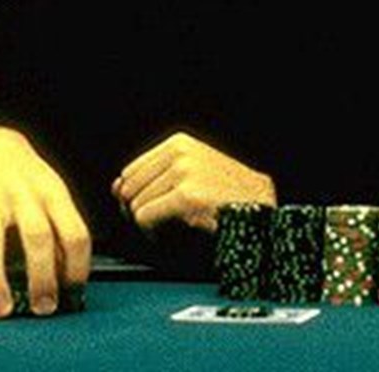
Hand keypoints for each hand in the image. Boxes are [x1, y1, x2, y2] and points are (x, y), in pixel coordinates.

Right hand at [0, 127, 91, 318]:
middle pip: (39, 238)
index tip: (75, 291)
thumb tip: (65, 276)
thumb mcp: (49, 192)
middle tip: (47, 308)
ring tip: (3, 310)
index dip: (78, 267)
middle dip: (44, 277)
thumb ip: (58, 228)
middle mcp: (25, 195)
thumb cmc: (24, 179)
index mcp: (54, 192)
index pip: (75, 232)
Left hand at [110, 132, 275, 232]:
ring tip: (177, 229)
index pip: (130, 172)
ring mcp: (183, 172)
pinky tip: (176, 235)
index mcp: (179, 143)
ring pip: (135, 206)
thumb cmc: (229, 201)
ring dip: (149, 226)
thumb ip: (152, 179)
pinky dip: (153, 233)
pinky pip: (145, 218)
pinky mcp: (186, 195)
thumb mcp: (192, 177)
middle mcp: (180, 152)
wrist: (262, 217)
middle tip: (164, 225)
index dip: (136, 198)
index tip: (153, 212)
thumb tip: (115, 189)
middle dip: (138, 213)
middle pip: (128, 189)